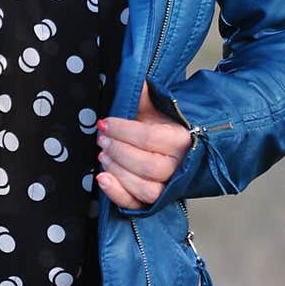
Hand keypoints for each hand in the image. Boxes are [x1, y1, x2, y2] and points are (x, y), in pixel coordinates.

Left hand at [96, 81, 190, 209]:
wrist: (182, 150)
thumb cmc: (167, 128)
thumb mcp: (158, 108)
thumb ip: (145, 96)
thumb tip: (135, 80)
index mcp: (181, 140)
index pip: (149, 138)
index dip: (123, 131)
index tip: (106, 123)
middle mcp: (178, 167)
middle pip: (145, 165)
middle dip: (118, 151)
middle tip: (102, 139)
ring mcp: (168, 187)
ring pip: (143, 188)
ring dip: (117, 171)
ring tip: (103, 156)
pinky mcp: (155, 202)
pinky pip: (136, 205)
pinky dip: (116, 194)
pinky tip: (102, 179)